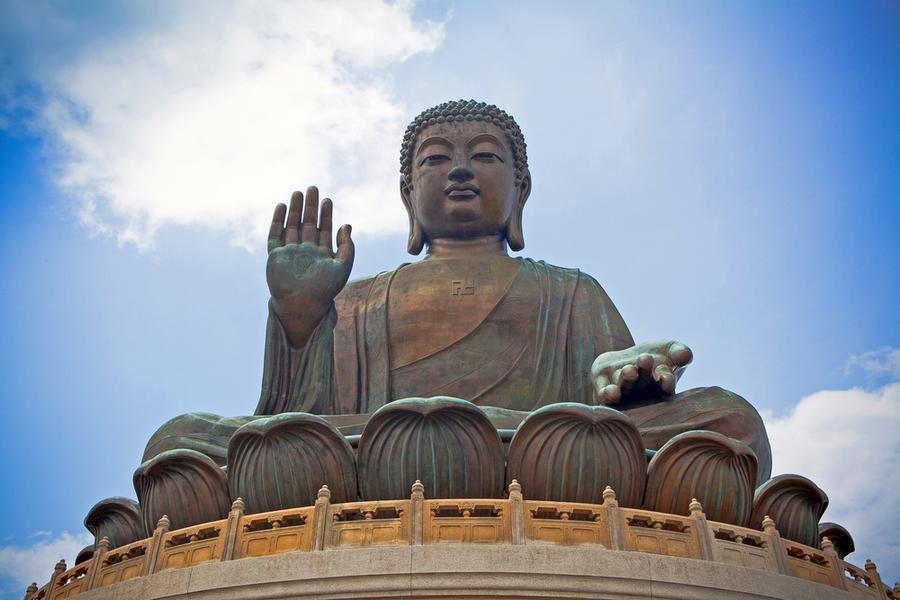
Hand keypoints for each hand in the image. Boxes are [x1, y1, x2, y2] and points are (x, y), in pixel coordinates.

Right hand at [266, 186, 353, 346]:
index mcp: (322, 255)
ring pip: (292, 226)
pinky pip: (275, 235)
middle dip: (310, 207)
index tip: (328, 200)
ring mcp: (290, 253)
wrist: (302, 305)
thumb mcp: (342, 267)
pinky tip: (282, 206)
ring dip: (295, 210)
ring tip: (297, 192)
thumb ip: (347, 247)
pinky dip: (278, 221)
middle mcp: (306, 252)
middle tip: (313, 188)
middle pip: (308, 224)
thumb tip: (347, 225)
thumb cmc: (324, 290)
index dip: (326, 214)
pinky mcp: (276, 256)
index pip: (324, 229)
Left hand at [590, 341, 692, 404]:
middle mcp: (642, 394)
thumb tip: (685, 355)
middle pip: (643, 385)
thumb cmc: (655, 356)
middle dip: (644, 372)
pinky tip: (611, 391)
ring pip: (624, 389)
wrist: (626, 358)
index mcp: (661, 388)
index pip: (666, 387)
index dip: (666, 382)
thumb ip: (679, 352)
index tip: (666, 375)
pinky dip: (608, 395)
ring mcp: (623, 394)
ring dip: (626, 380)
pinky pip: (605, 397)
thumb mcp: (670, 350)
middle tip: (645, 358)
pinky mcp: (603, 390)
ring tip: (630, 370)